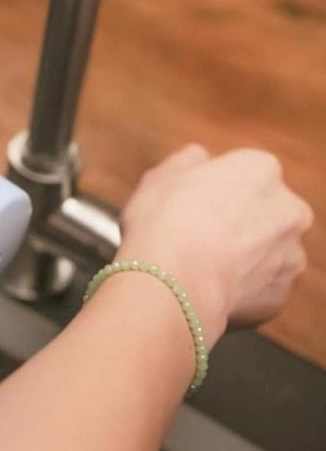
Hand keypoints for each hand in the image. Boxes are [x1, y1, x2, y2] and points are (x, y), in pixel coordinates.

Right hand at [118, 145, 312, 341]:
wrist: (172, 283)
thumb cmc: (163, 222)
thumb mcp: (160, 175)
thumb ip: (187, 160)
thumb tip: (198, 157)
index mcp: (260, 169)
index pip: (244, 173)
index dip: (214, 190)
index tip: (193, 204)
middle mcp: (288, 208)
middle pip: (263, 211)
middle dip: (239, 222)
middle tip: (198, 235)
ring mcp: (290, 254)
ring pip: (266, 251)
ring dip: (242, 256)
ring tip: (202, 265)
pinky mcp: (280, 293)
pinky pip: (260, 287)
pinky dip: (240, 288)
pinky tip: (209, 286)